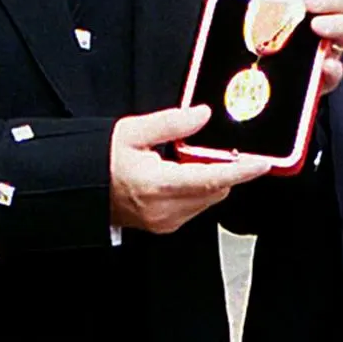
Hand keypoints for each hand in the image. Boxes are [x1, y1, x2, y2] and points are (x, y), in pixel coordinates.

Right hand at [109, 106, 271, 233]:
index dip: (241, 172)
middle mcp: (165, 209)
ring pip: (208, 200)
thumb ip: (172, 123)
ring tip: (182, 161)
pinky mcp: (165, 226)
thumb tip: (202, 115)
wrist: (80, 189)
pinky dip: (196, 190)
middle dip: (220, 169)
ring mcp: (165, 222)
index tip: (262, 163)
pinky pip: (195, 207)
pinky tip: (177, 176)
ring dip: (208, 180)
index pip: (212, 179)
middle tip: (207, 148)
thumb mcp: (132, 131)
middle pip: (216, 190)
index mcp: (158, 185)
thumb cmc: (99, 161)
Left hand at [193, 0, 342, 96]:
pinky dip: (332, 69)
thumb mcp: (230, 10)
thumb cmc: (247, 39)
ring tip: (317, 28)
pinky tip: (323, 65)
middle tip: (310, 1)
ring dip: (338, 27)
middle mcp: (320, 18)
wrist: (242, 86)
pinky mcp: (320, 77)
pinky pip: (336, 72)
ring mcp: (323, 47)